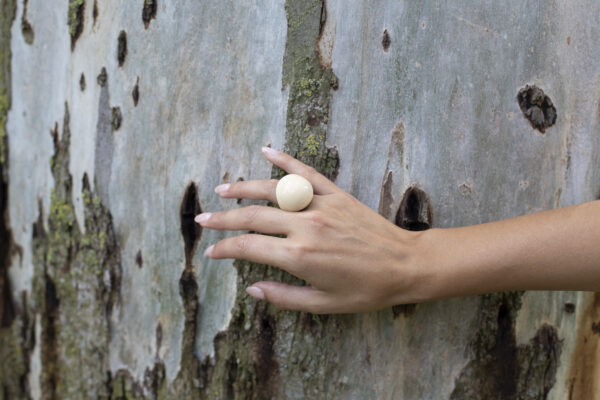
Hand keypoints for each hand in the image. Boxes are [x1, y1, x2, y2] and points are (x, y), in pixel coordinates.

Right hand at [195, 147, 433, 313]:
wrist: (405, 265)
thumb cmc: (366, 290)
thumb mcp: (323, 304)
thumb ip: (284, 296)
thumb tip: (253, 288)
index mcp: (298, 256)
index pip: (248, 247)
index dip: (225, 248)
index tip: (212, 251)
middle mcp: (304, 226)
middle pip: (253, 216)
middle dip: (224, 218)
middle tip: (203, 219)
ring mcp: (320, 206)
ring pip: (273, 190)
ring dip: (243, 188)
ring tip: (222, 188)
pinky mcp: (336, 194)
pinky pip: (305, 172)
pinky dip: (285, 160)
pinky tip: (266, 151)